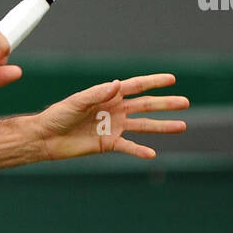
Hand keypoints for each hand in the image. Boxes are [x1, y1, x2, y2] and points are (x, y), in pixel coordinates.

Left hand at [37, 74, 188, 160]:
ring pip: (143, 126)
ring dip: (163, 126)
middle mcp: (115, 110)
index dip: (154, 82)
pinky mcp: (108, 144)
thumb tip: (117, 84)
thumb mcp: (77, 102)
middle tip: (186, 102)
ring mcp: (114, 127)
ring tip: (182, 126)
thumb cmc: (58, 115)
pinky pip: (128, 147)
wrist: (46, 137)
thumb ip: (97, 94)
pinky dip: (139, 150)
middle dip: (165, 104)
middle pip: (146, 106)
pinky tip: (152, 154)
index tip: (172, 79)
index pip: (136, 86)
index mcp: (108, 95)